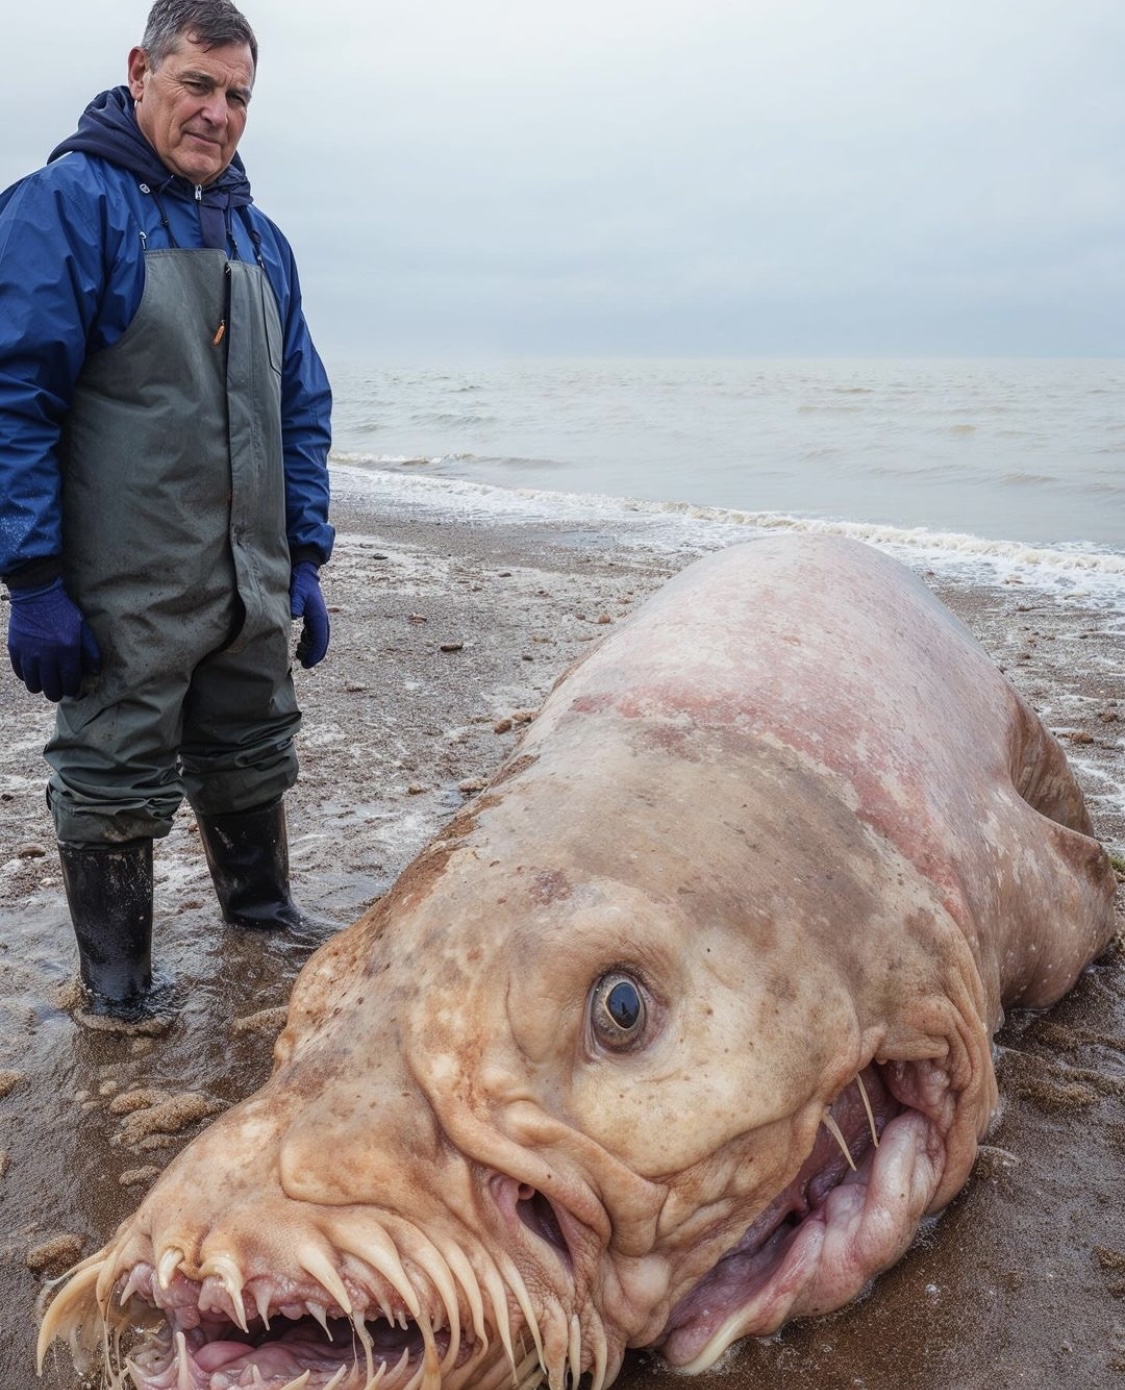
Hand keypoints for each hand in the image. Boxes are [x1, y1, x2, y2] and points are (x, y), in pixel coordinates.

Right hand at [6, 578, 101, 701]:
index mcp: (67, 650)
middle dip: (57, 693)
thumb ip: (90, 651)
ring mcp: (29, 653)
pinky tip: (34, 671)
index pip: (69, 682)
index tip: (72, 691)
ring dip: (41, 686)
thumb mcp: (82, 629)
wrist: (37, 595)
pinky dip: (27, 676)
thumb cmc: (63, 612)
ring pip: (33, 685)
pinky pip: (20, 673)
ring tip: (46, 681)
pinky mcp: (15, 649)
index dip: (72, 691)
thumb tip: (94, 672)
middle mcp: (47, 655)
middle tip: (59, 691)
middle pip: (50, 689)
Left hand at [289, 561, 329, 668]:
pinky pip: (315, 633)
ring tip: (299, 654)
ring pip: (319, 638)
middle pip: (322, 642)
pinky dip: (309, 641)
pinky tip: (301, 643)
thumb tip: (295, 617)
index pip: (319, 640)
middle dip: (314, 654)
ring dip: (311, 648)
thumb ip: (296, 605)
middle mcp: (321, 619)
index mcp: (319, 616)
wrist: (305, 571)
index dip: (314, 654)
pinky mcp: (314, 616)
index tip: (306, 664)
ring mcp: (319, 617)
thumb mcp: (297, 592)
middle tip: (304, 664)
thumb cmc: (300, 582)